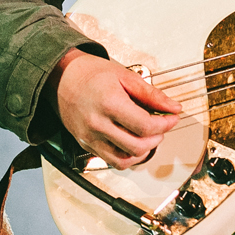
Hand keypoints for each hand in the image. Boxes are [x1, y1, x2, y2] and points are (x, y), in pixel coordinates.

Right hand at [46, 48, 180, 168]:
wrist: (62, 77)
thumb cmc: (91, 73)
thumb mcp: (125, 75)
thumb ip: (151, 94)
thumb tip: (173, 107)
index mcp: (109, 104)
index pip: (145, 126)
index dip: (165, 124)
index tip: (172, 117)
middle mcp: (97, 124)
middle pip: (136, 147)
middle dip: (157, 138)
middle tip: (162, 126)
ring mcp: (89, 137)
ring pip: (123, 160)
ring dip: (143, 152)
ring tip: (149, 136)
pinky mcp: (85, 145)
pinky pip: (110, 161)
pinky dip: (127, 156)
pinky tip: (133, 142)